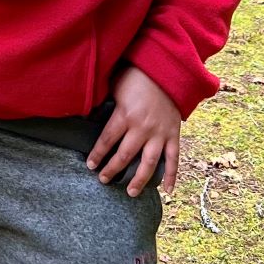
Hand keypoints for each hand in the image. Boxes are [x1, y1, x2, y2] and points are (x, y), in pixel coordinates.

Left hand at [87, 64, 180, 196]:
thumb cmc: (137, 76)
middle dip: (112, 169)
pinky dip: (172, 176)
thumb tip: (90, 113)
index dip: (97, 154)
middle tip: (103, 180)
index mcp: (125, 115)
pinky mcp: (174, 135)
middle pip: (125, 156)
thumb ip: (106, 102)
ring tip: (130, 192)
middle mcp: (142, 128)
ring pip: (149, 163)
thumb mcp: (115, 85)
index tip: (90, 165)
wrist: (166, 71)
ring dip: (139, 180)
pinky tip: (168, 191)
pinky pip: (174, 159)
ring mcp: (160, 133)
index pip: (107, 140)